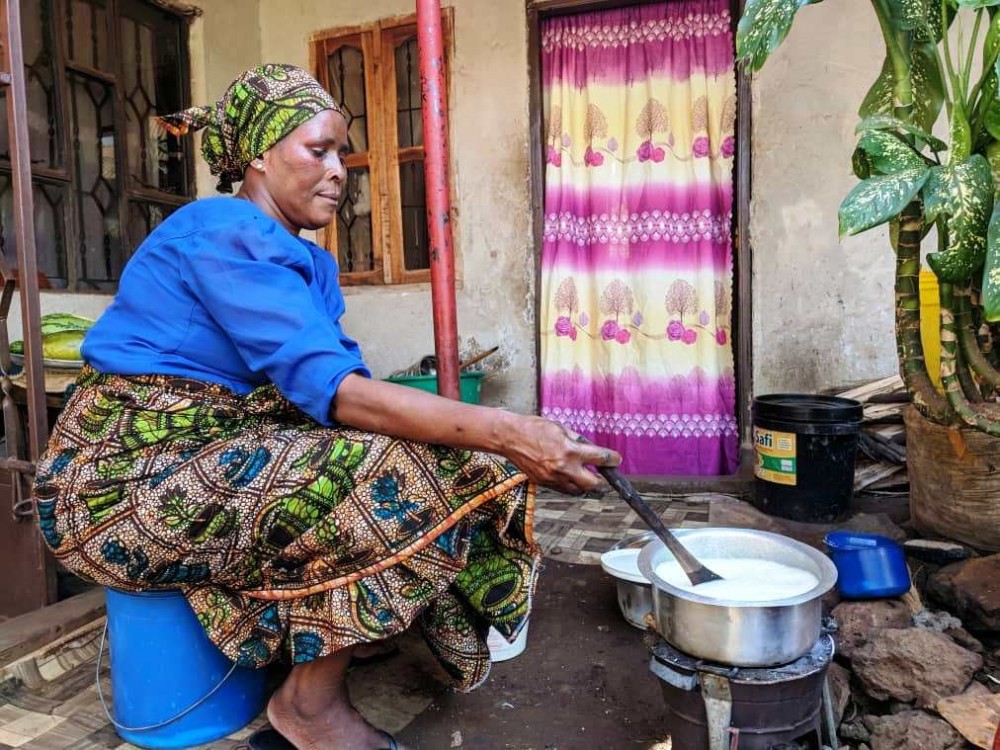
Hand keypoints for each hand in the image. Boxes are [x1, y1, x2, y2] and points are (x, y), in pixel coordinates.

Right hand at [501, 416, 620, 494]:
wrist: (510, 437)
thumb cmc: (533, 428)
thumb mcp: (560, 428)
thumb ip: (576, 440)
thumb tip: (589, 448)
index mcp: (570, 450)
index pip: (599, 458)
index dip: (612, 459)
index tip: (616, 460)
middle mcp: (563, 467)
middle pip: (592, 484)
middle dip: (602, 482)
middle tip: (605, 478)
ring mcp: (553, 478)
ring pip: (577, 490)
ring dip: (585, 486)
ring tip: (588, 480)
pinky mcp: (544, 483)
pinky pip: (563, 489)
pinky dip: (570, 485)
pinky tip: (571, 478)